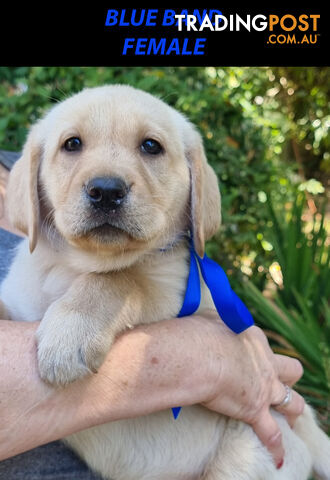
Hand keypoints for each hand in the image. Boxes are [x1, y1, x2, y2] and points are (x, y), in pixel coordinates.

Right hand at [200, 311, 304, 467]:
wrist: (197, 356)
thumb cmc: (198, 334)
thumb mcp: (210, 318)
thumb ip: (218, 322)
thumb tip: (214, 320)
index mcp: (254, 339)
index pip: (263, 347)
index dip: (257, 354)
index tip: (244, 358)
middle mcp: (266, 363)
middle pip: (291, 370)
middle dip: (287, 377)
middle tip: (276, 384)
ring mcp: (264, 388)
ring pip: (293, 402)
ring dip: (291, 410)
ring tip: (287, 417)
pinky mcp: (255, 411)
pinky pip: (272, 434)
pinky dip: (275, 445)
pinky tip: (277, 455)